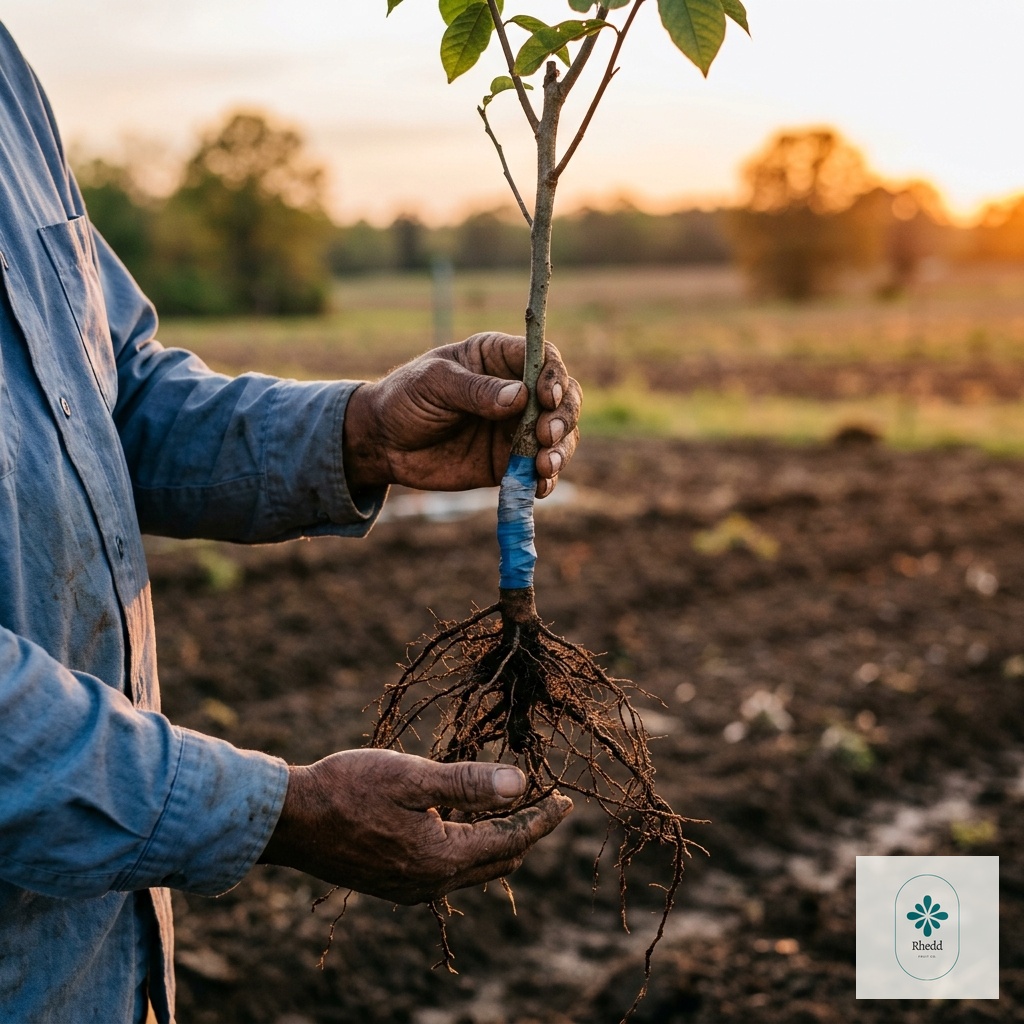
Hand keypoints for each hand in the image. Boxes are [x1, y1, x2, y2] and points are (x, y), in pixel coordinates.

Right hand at [258, 748, 572, 903]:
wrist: (289, 820)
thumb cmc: (349, 789)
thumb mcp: (413, 777)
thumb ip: (469, 783)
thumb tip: (521, 785)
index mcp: (441, 858)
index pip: (510, 840)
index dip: (542, 819)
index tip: (565, 799)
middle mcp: (431, 884)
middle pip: (498, 861)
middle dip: (526, 833)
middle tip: (544, 803)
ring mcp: (410, 889)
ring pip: (474, 869)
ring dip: (497, 841)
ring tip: (508, 807)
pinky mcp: (393, 884)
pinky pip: (448, 871)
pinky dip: (468, 848)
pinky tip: (462, 821)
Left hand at [342, 332, 580, 498]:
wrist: (383, 444)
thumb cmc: (405, 399)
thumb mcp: (434, 384)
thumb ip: (476, 391)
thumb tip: (519, 398)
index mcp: (498, 358)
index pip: (544, 358)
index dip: (553, 377)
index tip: (545, 398)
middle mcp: (516, 391)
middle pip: (564, 398)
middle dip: (563, 417)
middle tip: (545, 436)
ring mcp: (516, 428)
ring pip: (560, 436)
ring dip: (561, 451)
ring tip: (544, 466)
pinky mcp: (509, 462)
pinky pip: (539, 471)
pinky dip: (545, 480)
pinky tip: (538, 486)